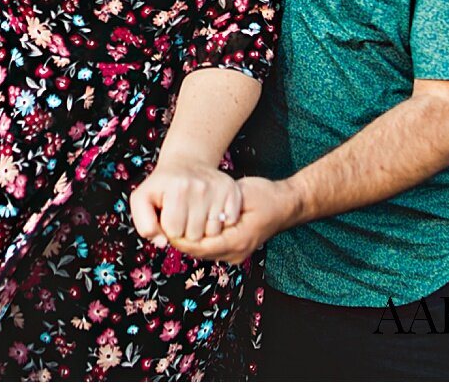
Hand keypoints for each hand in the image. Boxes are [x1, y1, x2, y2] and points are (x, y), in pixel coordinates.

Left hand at [130, 155, 241, 246]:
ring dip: (204, 229)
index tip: (169, 217)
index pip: (174, 232)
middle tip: (184, 216)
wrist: (186, 163)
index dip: (169, 230)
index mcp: (177, 188)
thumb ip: (145, 225)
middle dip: (187, 232)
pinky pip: (229, 223)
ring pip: (213, 233)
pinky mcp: (232, 190)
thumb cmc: (163, 186)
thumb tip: (163, 243)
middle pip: (195, 235)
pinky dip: (221, 223)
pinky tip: (211, 211)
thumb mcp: (142, 200)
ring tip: (196, 214)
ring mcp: (218, 188)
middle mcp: (200, 186)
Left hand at [169, 176, 297, 263]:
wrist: (287, 204)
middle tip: (160, 224)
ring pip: (202, 251)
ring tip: (169, 223)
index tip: (164, 223)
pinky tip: (186, 224)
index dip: (179, 236)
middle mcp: (236, 253)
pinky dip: (197, 238)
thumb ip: (219, 207)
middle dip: (179, 238)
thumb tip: (193, 214)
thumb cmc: (265, 195)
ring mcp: (236, 254)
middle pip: (198, 251)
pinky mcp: (234, 251)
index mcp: (237, 241)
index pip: (199, 246)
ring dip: (187, 239)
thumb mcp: (240, 194)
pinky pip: (210, 248)